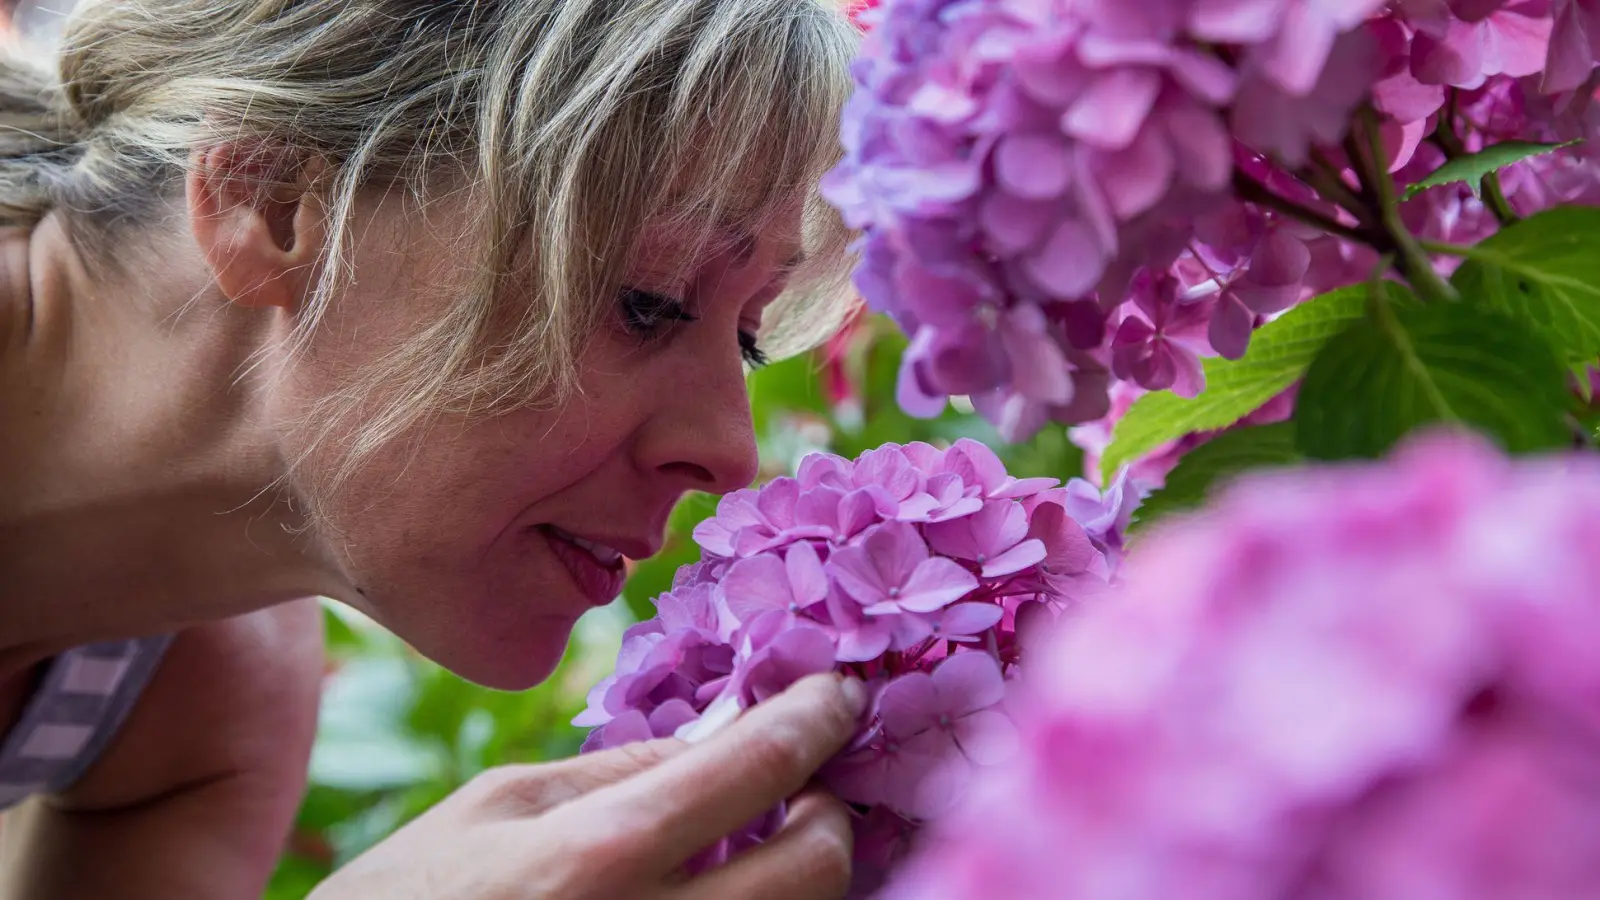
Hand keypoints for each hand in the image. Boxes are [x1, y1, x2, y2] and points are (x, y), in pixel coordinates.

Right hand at [308, 673, 868, 899]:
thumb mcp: (493, 807)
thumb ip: (617, 768)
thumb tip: (722, 733)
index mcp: (600, 855)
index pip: (758, 767)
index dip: (816, 718)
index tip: (841, 693)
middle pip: (818, 867)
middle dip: (830, 814)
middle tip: (807, 785)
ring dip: (804, 872)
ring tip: (766, 838)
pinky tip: (728, 886)